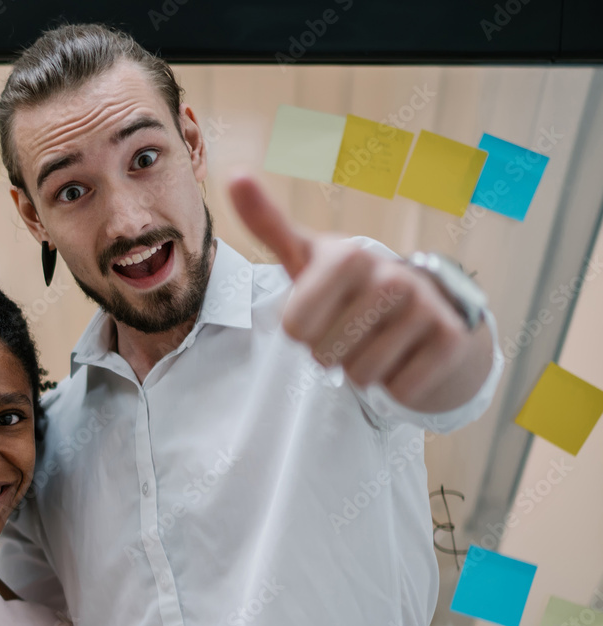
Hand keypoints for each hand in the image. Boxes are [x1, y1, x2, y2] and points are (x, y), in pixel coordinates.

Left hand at [227, 171, 491, 411]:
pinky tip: (406, 354)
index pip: (295, 329)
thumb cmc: (345, 284)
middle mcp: (390, 275)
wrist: (423, 305)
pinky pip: (401, 389)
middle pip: (325, 355)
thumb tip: (235, 175)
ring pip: (362, 376)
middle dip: (332, 352)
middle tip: (350, 328)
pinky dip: (396, 384)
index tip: (321, 309)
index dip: (302, 331)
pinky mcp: (452, 340)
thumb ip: (268, 223)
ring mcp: (425, 306)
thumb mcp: (306, 256)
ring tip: (377, 340)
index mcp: (347, 256)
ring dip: (363, 369)